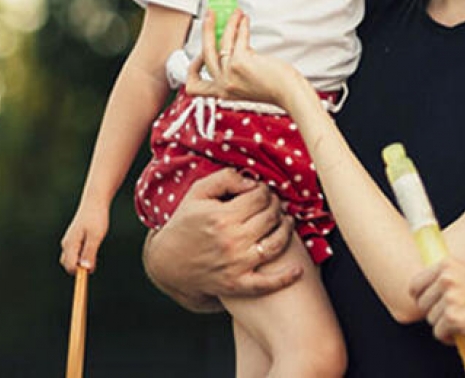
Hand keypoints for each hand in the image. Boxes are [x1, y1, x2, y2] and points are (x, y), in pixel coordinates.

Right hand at [59, 201, 108, 274]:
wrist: (95, 201)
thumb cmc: (96, 218)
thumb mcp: (96, 236)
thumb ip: (90, 252)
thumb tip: (86, 269)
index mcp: (70, 244)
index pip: (70, 267)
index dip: (81, 272)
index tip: (93, 267)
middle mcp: (66, 244)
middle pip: (69, 266)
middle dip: (81, 266)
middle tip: (94, 253)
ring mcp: (69, 241)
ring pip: (72, 259)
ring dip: (82, 260)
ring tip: (93, 244)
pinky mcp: (73, 239)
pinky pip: (75, 253)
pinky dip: (83, 254)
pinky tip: (92, 242)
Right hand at [143, 168, 300, 308]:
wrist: (166, 261)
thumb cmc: (183, 223)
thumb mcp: (198, 193)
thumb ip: (225, 179)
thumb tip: (253, 182)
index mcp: (222, 216)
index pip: (260, 198)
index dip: (266, 191)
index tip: (263, 192)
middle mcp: (232, 241)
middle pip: (271, 218)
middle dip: (277, 206)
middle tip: (275, 204)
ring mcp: (236, 265)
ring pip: (276, 244)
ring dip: (287, 230)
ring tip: (286, 222)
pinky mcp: (237, 285)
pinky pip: (267, 284)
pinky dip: (286, 278)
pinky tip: (298, 270)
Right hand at [187, 9, 298, 106]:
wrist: (289, 93)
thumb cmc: (275, 88)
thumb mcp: (246, 83)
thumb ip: (235, 69)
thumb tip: (233, 40)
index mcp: (222, 92)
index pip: (194, 86)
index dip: (192, 70)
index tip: (199, 53)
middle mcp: (223, 85)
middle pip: (205, 53)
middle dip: (206, 30)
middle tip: (211, 16)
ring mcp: (230, 74)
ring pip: (222, 41)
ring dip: (228, 23)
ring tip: (236, 13)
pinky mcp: (240, 62)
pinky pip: (237, 38)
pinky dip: (241, 25)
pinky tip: (245, 20)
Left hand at [410, 258, 464, 343]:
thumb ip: (444, 279)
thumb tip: (419, 290)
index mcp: (446, 264)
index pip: (415, 284)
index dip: (420, 298)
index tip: (428, 304)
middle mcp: (446, 278)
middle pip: (421, 303)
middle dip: (434, 313)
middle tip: (453, 315)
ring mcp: (450, 297)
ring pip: (431, 319)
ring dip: (444, 325)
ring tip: (463, 322)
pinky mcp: (455, 318)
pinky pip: (439, 333)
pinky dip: (449, 337)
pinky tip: (464, 332)